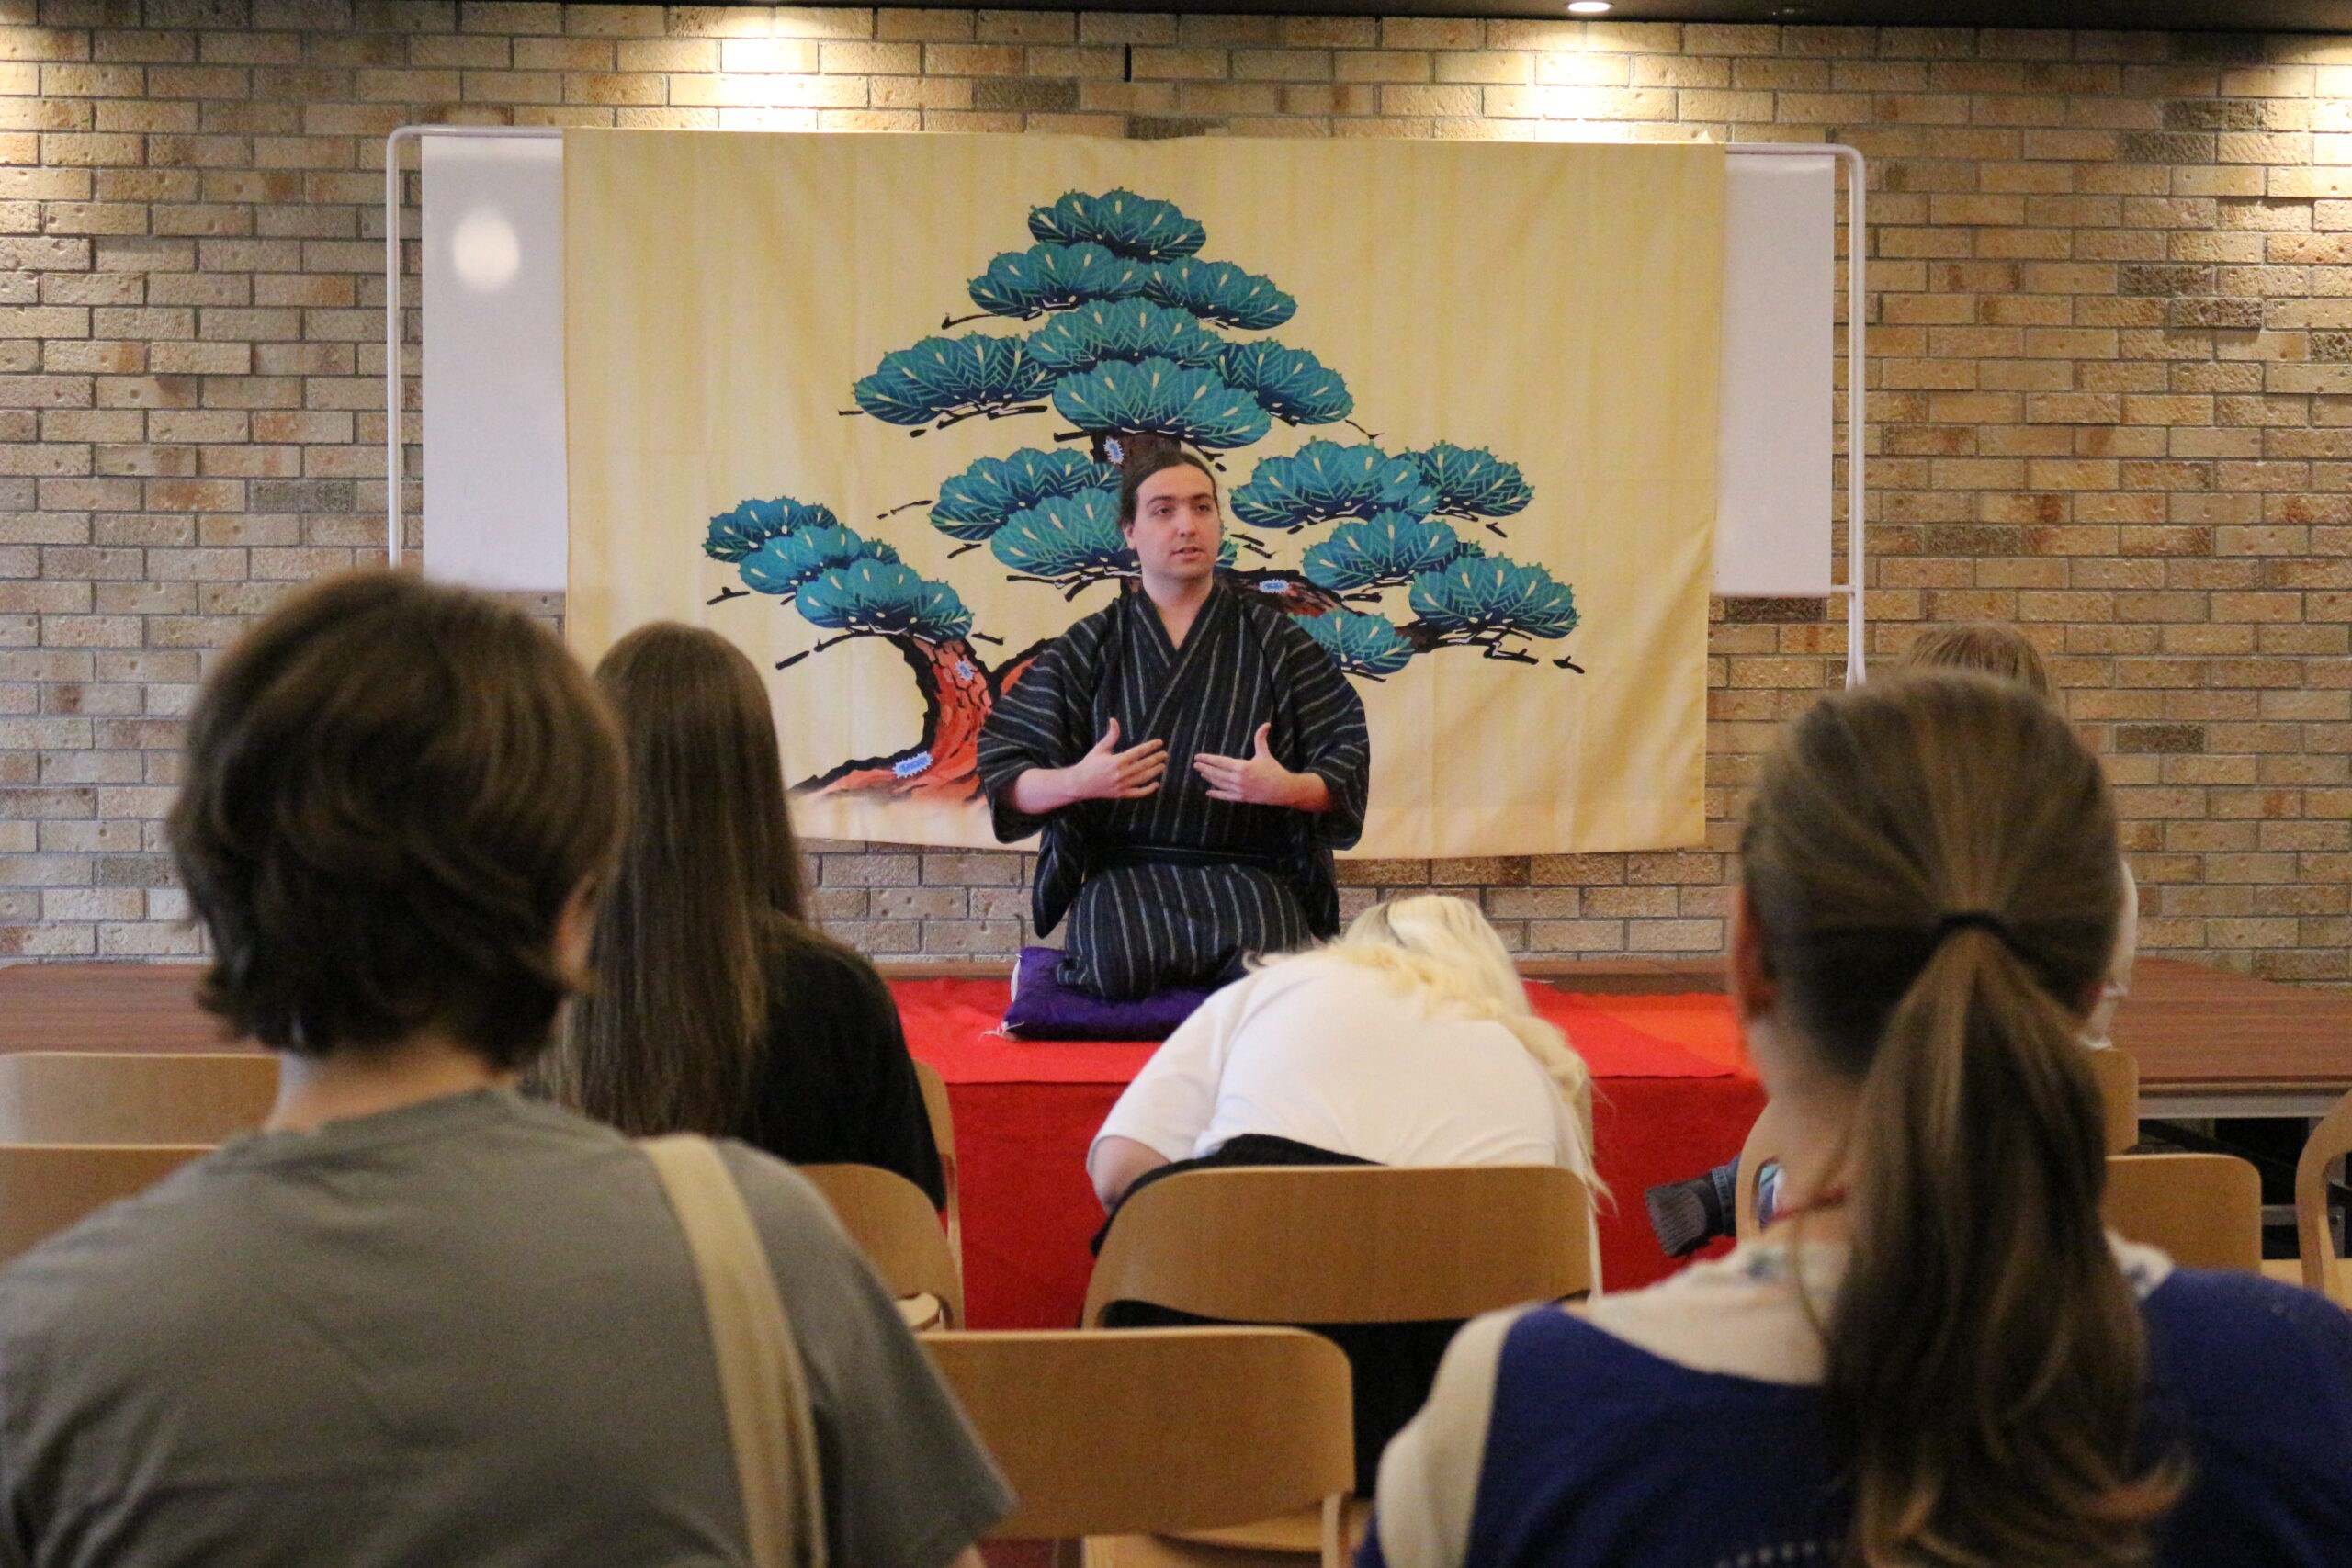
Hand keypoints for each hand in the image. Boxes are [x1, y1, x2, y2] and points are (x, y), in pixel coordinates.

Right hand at [1065, 718, 1165, 801]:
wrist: (1078, 784)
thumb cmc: (1089, 764)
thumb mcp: (1100, 748)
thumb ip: (1111, 735)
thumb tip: (1114, 720)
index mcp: (1117, 760)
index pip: (1139, 751)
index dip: (1151, 746)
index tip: (1159, 743)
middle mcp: (1121, 773)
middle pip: (1144, 765)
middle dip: (1156, 759)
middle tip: (1164, 754)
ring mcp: (1122, 785)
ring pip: (1144, 778)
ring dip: (1155, 772)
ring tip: (1162, 766)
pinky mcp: (1121, 794)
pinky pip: (1138, 793)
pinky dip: (1148, 790)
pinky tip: (1156, 784)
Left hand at [1194, 723, 1314, 807]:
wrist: (1283, 790)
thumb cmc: (1274, 770)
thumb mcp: (1265, 753)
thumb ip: (1261, 738)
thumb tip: (1266, 723)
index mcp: (1242, 767)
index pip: (1220, 762)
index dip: (1208, 759)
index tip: (1198, 757)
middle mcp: (1238, 779)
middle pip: (1216, 773)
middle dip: (1205, 768)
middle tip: (1195, 765)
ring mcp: (1239, 790)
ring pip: (1219, 784)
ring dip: (1209, 778)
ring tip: (1202, 773)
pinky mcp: (1242, 798)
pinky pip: (1226, 796)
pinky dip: (1216, 794)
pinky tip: (1208, 792)